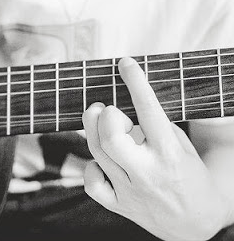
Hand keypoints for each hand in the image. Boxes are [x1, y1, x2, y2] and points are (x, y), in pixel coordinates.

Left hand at [82, 57, 229, 240]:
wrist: (197, 223)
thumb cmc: (186, 172)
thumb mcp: (180, 144)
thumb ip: (152, 125)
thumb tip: (119, 99)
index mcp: (169, 153)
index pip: (148, 111)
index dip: (135, 82)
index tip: (126, 63)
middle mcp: (148, 173)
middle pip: (109, 136)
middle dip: (104, 115)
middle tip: (107, 109)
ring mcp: (130, 191)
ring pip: (95, 152)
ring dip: (92, 129)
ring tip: (102, 123)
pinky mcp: (117, 205)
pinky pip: (91, 182)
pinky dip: (91, 166)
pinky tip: (102, 160)